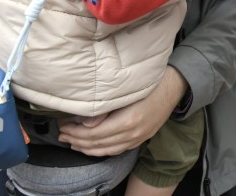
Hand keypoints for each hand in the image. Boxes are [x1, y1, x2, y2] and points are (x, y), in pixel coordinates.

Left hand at [58, 66, 186, 155]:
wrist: (174, 87)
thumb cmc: (150, 83)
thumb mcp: (127, 91)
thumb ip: (105, 109)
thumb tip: (85, 124)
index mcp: (128, 121)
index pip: (93, 134)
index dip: (75, 132)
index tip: (63, 125)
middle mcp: (133, 133)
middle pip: (97, 144)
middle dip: (76, 140)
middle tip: (61, 134)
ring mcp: (137, 138)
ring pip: (105, 150)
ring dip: (85, 148)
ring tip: (71, 142)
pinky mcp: (140, 139)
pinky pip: (115, 151)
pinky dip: (100, 151)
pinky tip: (90, 146)